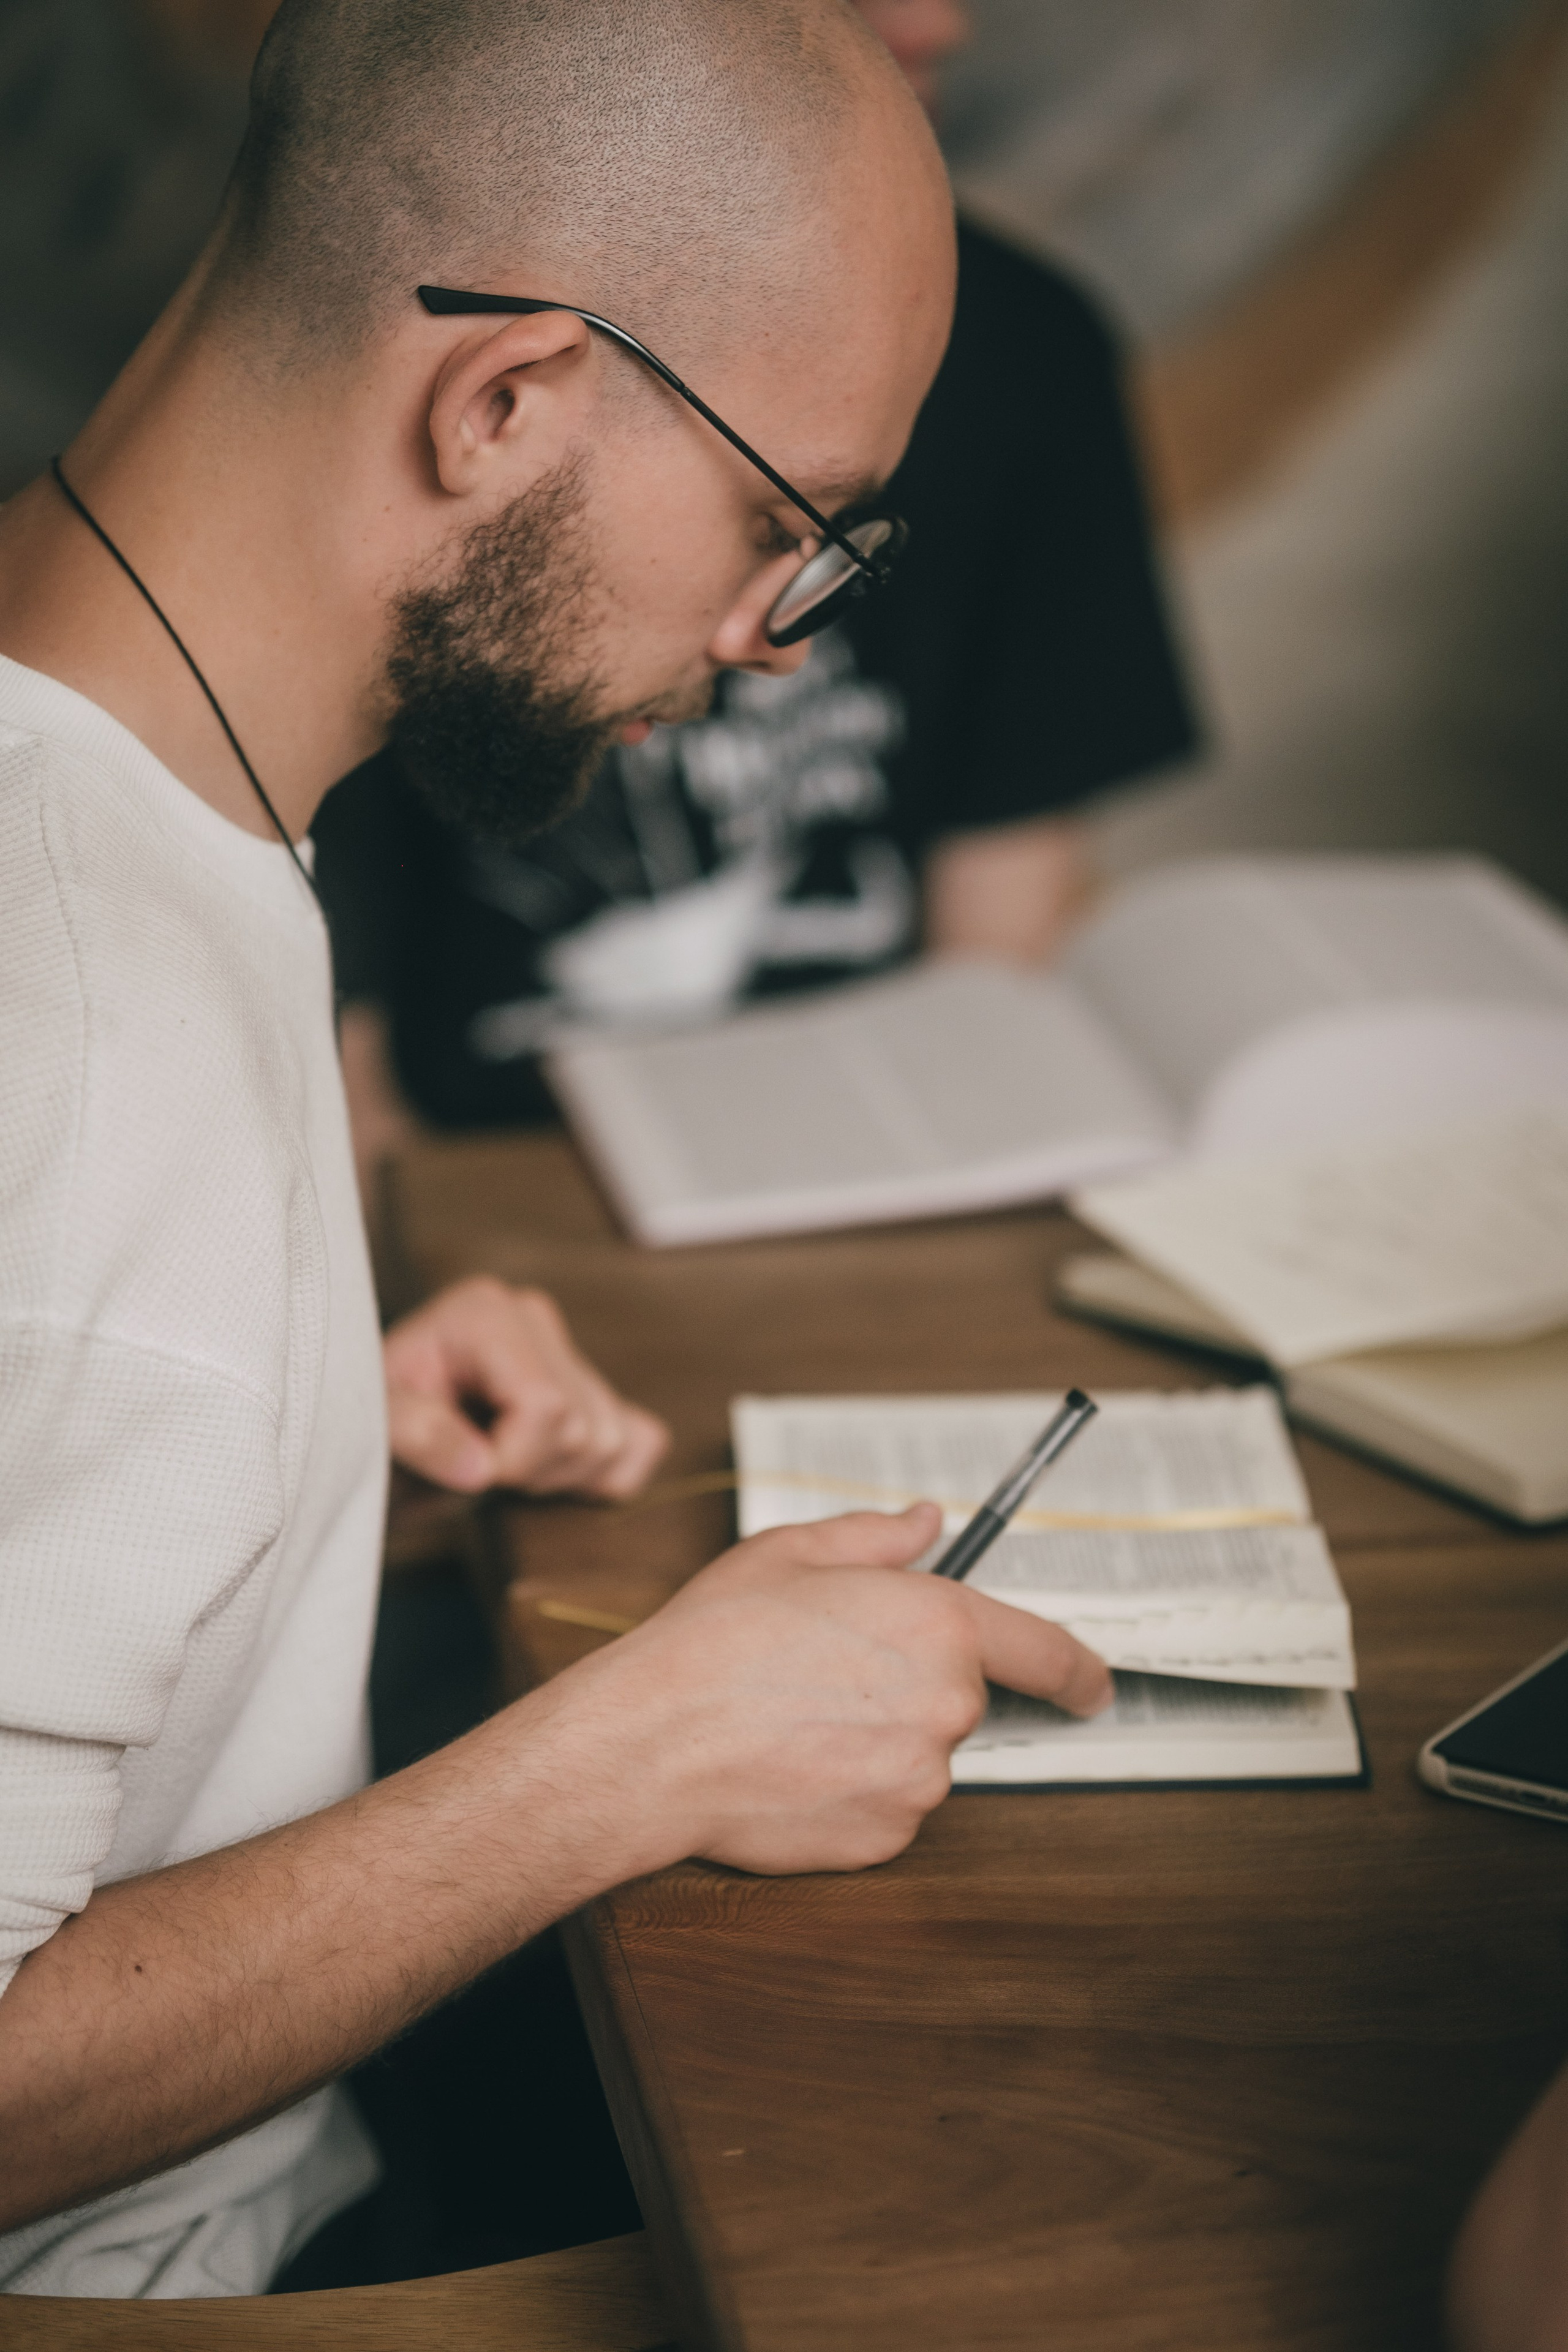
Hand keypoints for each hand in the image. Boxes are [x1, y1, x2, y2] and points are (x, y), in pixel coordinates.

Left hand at [383, 1277, 669, 1497]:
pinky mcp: (596, 1389)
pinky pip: (642, 1441)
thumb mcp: (372, 1425)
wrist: (379, 1440)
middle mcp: (536, 1317)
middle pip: (583, 1426)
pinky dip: (603, 1476)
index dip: (509, 1458)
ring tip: (500, 1466)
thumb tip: (481, 1465)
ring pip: (613, 1440)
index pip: (545, 1403)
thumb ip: (415, 1434)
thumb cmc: (372, 1425)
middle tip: (475, 1468)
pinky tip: (546, 1472)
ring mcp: (570, 1351)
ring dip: (557, 1477)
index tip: (461, 1469)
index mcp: (485, 1312)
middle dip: (529, 1471)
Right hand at [535, 1503, 1111, 1877]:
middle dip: (908, 1686)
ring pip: (919, 1755)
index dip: (1079, 1671)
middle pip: (959, 1698)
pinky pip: (886, 1807)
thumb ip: (877, 1537)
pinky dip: (851, 1789)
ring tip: (791, 1718)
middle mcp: (945, 1704)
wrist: (653, 1742)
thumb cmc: (714, 1642)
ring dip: (876, 1739)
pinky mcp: (885, 1837)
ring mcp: (919, 1780)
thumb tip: (928, 1523)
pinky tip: (791, 1765)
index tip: (1092, 1685)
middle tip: (825, 1673)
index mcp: (937, 1623)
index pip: (1046, 1651)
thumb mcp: (792, 1552)